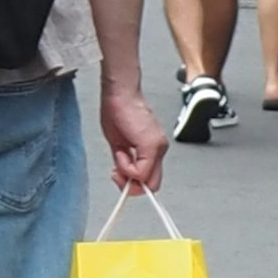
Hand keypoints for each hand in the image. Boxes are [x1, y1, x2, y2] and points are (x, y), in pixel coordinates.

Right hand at [100, 77, 167, 193]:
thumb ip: (125, 161)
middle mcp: (159, 148)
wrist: (120, 92)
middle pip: (152, 184)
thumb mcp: (119, 143)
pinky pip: (141, 171)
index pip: (151, 179)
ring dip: (128, 173)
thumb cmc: (118, 111)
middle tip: (118, 175)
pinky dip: (127, 167)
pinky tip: (121, 152)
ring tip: (120, 155)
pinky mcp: (152, 144)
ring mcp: (158, 147)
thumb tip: (126, 177)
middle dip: (132, 185)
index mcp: (152, 148)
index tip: (121, 180)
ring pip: (147, 180)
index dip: (135, 185)